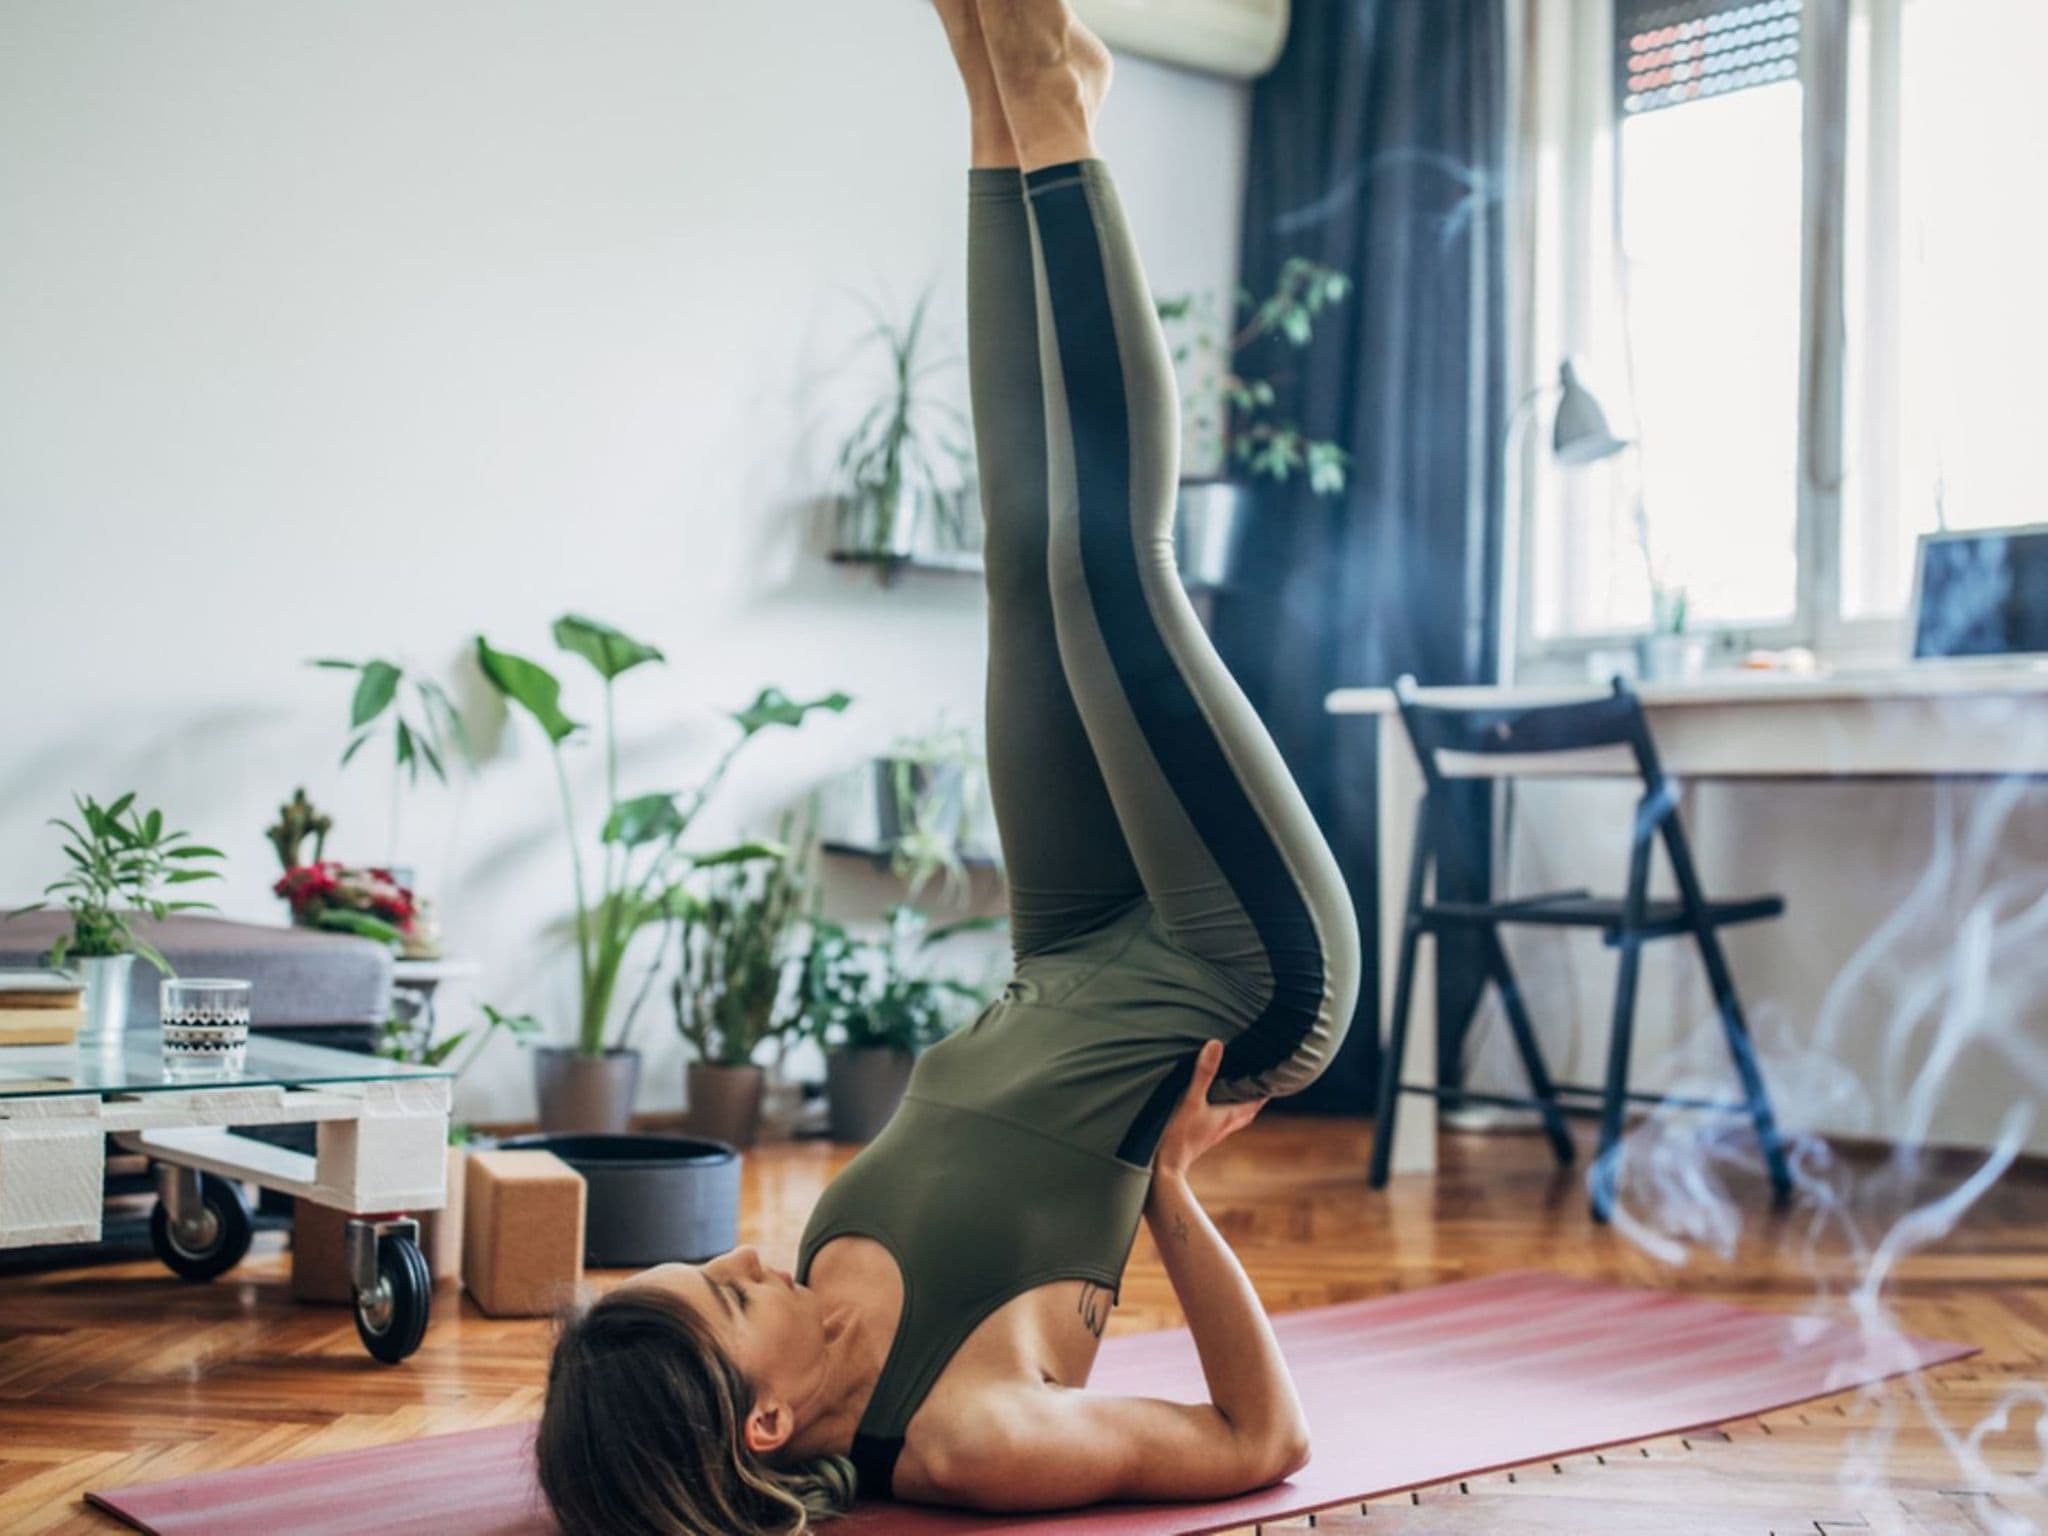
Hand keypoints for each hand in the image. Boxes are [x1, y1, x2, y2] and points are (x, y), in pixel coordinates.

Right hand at [1152, 1040, 1262, 1180]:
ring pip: (1237, 1115)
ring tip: (1241, 1086)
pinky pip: (1222, 1119)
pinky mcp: (1203, 1135)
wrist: (1165, 1166)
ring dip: (1242, 1101)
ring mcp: (1215, 1131)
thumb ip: (1203, 1073)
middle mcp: (1227, 1124)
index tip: (1277, 1073)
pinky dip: (1226, 1108)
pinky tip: (1215, 1103)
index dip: (1269, 1087)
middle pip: (1250, 1108)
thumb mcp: (1191, 1099)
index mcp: (1230, 1116)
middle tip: (1262, 1077)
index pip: (1258, 1100)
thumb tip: (1216, 1044)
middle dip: (1257, 1094)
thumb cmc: (1180, 1134)